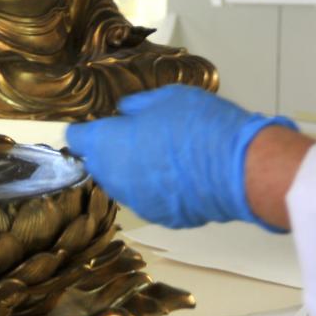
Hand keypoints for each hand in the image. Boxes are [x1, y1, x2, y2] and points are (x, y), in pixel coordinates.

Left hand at [65, 84, 295, 229]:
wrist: (237, 168)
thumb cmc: (197, 124)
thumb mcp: (165, 98)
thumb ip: (137, 106)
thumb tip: (124, 113)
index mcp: (107, 144)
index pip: (78, 138)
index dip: (86, 130)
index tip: (98, 124)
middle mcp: (114, 178)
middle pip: (100, 164)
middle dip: (110, 151)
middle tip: (136, 136)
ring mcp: (136, 202)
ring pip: (123, 183)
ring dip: (132, 170)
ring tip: (160, 154)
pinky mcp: (160, 218)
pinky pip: (148, 198)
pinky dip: (155, 187)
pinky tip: (178, 175)